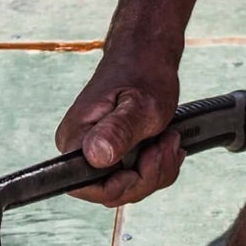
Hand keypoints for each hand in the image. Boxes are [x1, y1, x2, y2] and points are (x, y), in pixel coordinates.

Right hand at [56, 53, 183, 206]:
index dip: (125, 185)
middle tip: (167, 141)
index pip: (90, 189)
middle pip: (113, 192)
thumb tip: (96, 156)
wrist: (147, 53)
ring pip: (129, 187)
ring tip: (169, 137)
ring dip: (158, 168)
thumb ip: (120, 131)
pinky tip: (167, 142)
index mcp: (75, 140)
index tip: (148, 156)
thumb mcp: (142, 104)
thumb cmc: (143, 71)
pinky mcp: (113, 152)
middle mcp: (79, 150)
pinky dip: (158, 165)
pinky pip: (136, 176)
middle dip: (149, 175)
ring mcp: (96, 153)